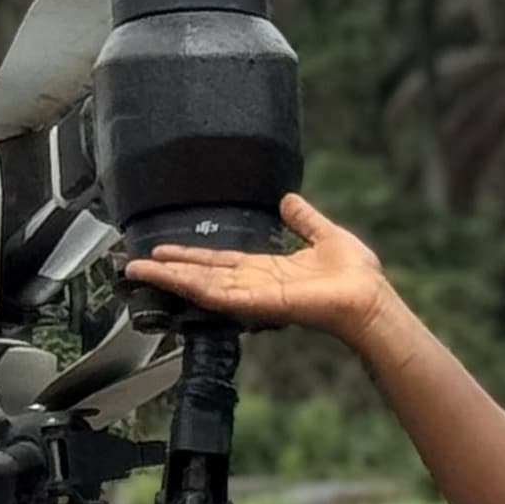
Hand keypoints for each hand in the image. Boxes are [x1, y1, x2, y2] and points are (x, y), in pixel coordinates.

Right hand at [122, 193, 391, 340]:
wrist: (370, 300)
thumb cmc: (357, 276)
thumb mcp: (326, 235)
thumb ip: (304, 220)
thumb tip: (289, 199)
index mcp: (268, 269)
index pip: (220, 261)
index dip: (191, 256)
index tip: (163, 251)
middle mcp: (255, 283)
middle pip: (203, 274)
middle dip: (169, 269)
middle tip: (134, 264)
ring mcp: (256, 296)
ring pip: (204, 285)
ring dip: (171, 278)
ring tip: (139, 271)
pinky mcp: (262, 304)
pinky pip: (223, 295)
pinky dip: (195, 288)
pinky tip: (172, 280)